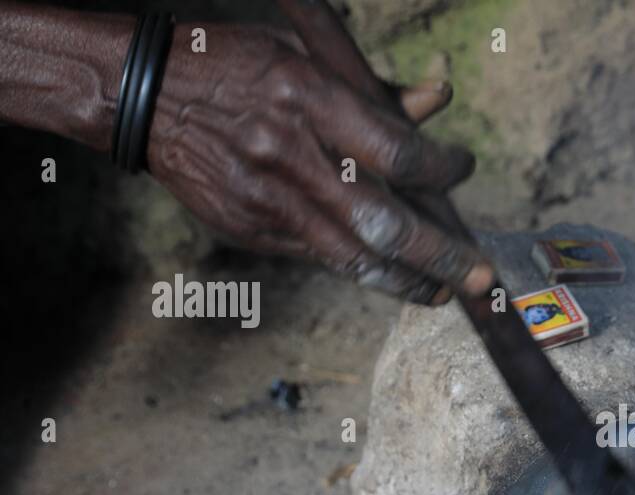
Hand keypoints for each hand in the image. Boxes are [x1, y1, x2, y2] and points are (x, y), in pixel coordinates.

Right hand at [147, 20, 491, 302]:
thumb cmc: (238, 66)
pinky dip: (362, 269)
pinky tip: (394, 276)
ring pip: (353, 258)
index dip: (441, 170)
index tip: (461, 168)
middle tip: (481, 276)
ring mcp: (267, 201)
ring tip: (444, 292)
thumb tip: (439, 100)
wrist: (146, 96)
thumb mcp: (305, 55)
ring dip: (408, 282)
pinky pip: (320, 258)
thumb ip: (373, 88)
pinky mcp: (251, 230)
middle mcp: (289, 155)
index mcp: (307, 98)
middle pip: (384, 223)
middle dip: (441, 256)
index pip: (396, 153)